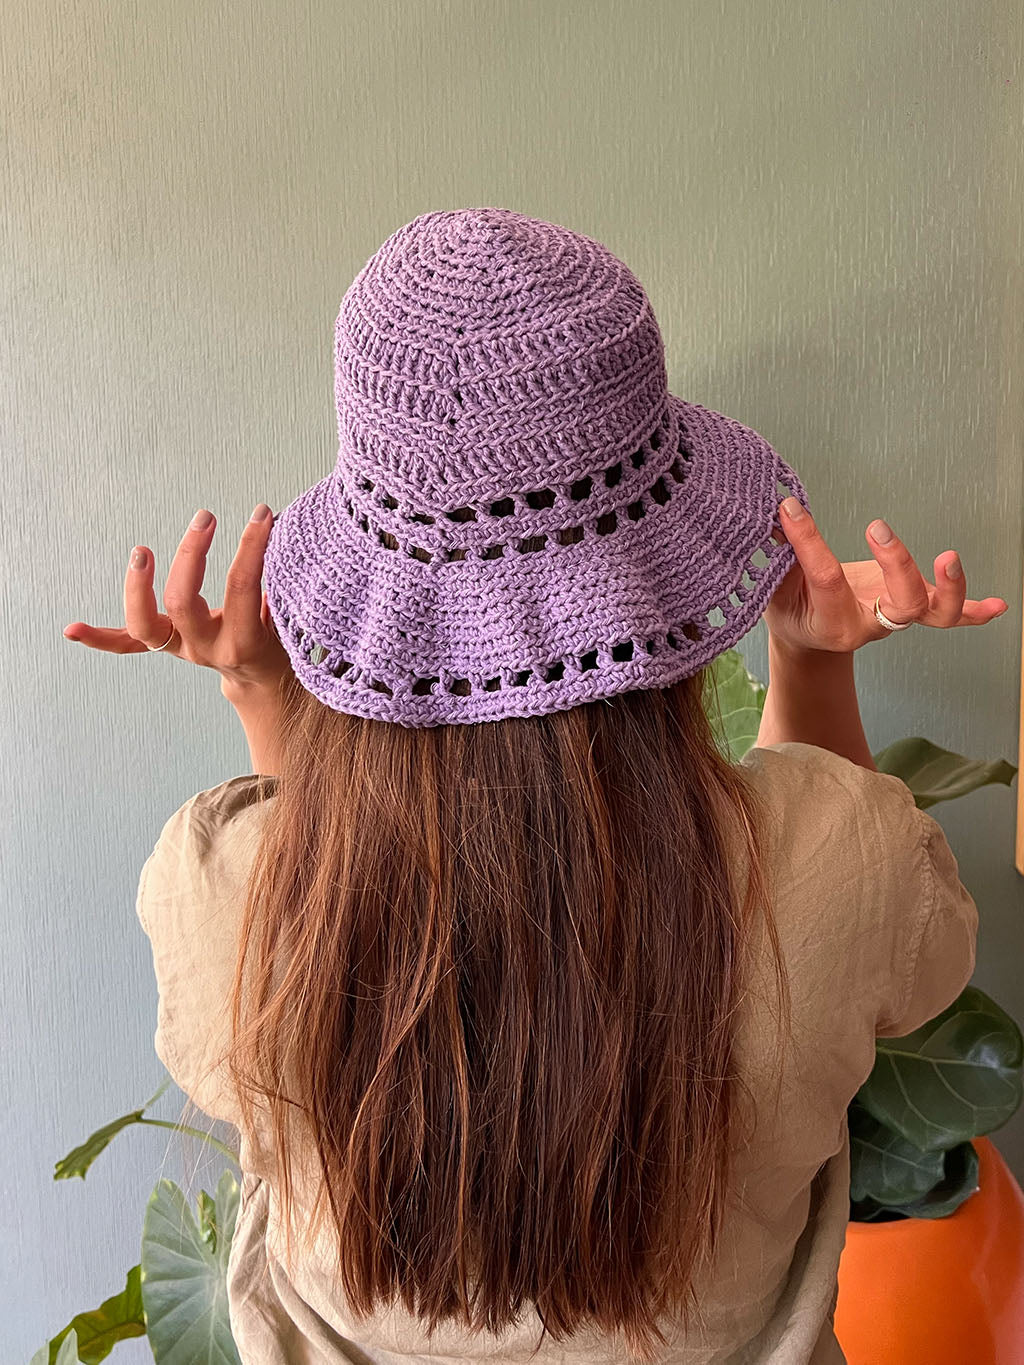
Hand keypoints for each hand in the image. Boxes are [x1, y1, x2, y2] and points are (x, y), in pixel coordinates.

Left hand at [63, 504, 291, 695]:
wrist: (263, 682)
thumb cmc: (280, 646)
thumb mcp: (291, 621)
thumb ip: (284, 585)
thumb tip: (279, 534)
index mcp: (242, 644)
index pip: (242, 587)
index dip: (251, 547)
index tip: (260, 515)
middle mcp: (206, 650)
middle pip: (183, 602)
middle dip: (191, 556)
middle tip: (205, 520)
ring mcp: (181, 650)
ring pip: (145, 627)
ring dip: (136, 589)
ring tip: (141, 552)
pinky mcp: (166, 647)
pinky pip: (128, 644)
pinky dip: (100, 637)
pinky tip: (72, 629)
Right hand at [763, 497, 1007, 654]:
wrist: (811, 637)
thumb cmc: (791, 610)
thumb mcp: (773, 589)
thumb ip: (779, 556)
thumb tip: (777, 512)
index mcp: (831, 625)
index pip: (826, 579)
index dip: (808, 541)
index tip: (792, 509)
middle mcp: (870, 626)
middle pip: (901, 603)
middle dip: (898, 565)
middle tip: (877, 529)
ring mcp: (896, 618)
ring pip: (935, 613)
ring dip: (953, 589)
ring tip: (949, 557)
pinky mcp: (912, 609)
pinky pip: (951, 616)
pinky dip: (976, 612)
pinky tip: (1000, 606)